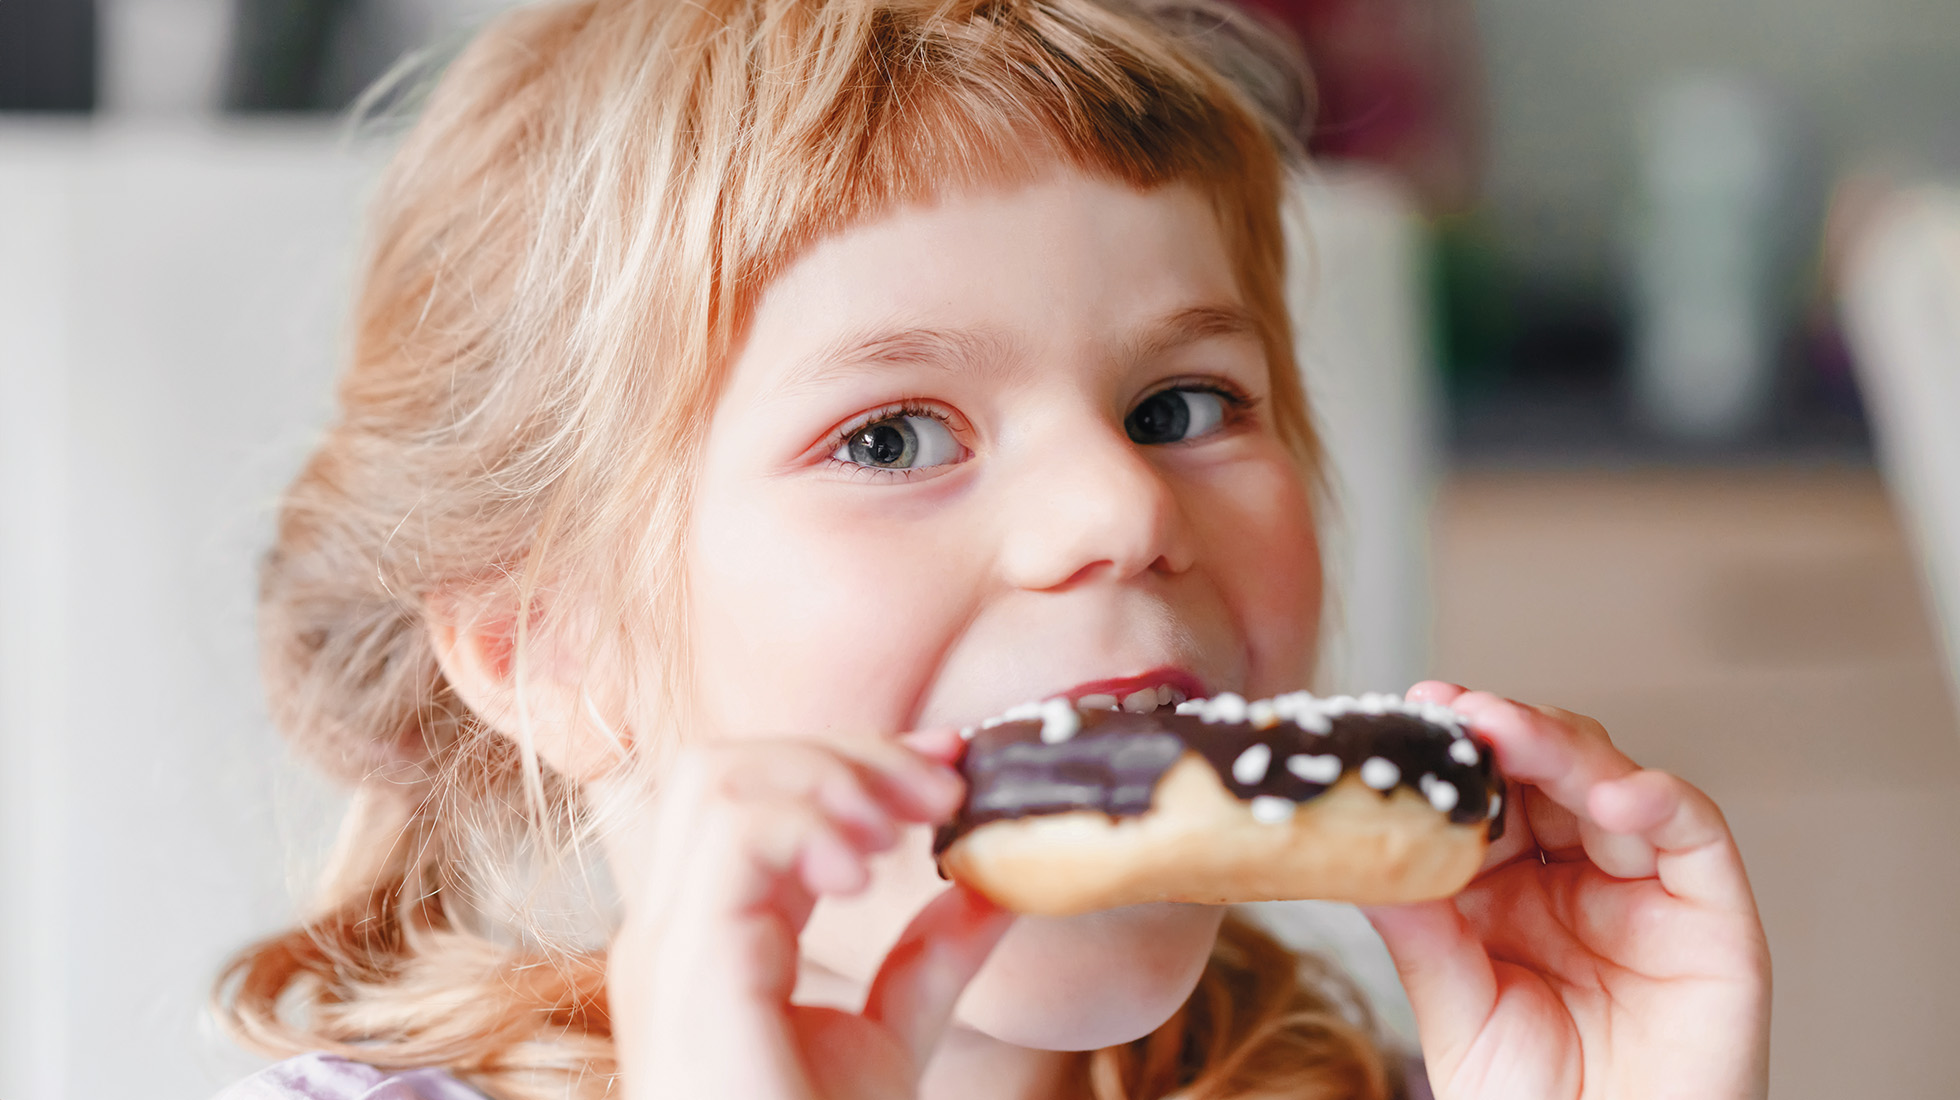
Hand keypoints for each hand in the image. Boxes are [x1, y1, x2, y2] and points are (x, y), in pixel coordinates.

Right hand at [608, 728, 1012, 1099]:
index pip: (752, 798)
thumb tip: (994, 885)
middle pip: (724, 766)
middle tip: (939, 791)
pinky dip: (806, 824)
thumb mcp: (888, 1039)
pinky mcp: (687, 967)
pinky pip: (728, 837)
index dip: (850, 763)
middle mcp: (671, 931)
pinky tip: (867, 874)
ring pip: (715, 778)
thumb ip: (930, 957)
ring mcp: (667, 945)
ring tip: (901, 832)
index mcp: (707, 938)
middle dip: (841, 754)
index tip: (948, 769)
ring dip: (826, 778)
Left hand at [1365, 684, 1770, 1099]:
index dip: (1454, 749)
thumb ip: (1418, 929)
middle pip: (1547, 769)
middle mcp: (1579, 875)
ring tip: (1506, 731)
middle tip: (1454, 708)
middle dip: (1502, 729)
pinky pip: (1693, 831)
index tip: (1413, 710)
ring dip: (1560, 746)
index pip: (1486, 792)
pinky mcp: (1713, 913)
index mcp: (1509, 889)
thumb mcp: (1455, 1008)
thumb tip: (1353, 849)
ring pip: (1612, 779)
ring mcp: (1648, 887)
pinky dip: (1656, 799)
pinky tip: (1612, 794)